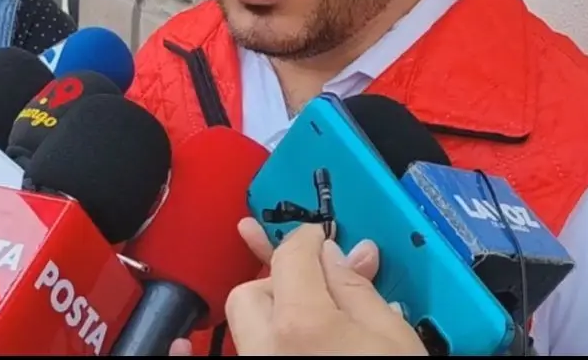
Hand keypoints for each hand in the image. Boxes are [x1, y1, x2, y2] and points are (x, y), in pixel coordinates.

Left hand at [225, 224, 425, 355]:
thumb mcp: (394, 339)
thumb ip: (359, 291)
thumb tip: (343, 255)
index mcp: (302, 324)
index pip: (292, 257)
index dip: (308, 240)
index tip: (322, 240)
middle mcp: (265, 351)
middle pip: (249, 295)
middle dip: (279, 283)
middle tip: (317, 291)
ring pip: (246, 333)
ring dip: (271, 320)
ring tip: (310, 328)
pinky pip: (243, 359)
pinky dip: (241, 350)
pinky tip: (193, 350)